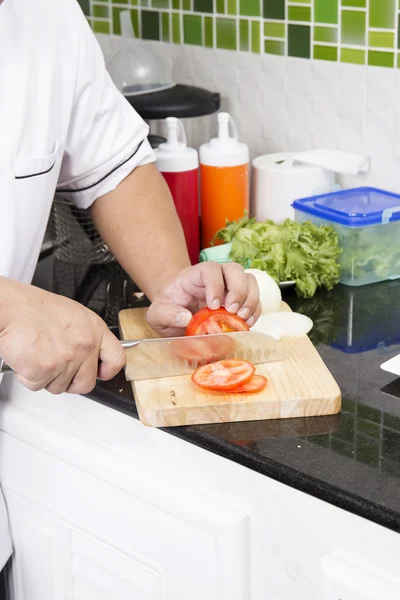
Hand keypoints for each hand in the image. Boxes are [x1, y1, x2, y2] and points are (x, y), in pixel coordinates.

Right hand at [0, 280, 124, 393]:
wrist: (10, 308)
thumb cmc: (33, 308)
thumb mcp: (72, 315)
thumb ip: (86, 335)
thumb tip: (91, 354)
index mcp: (94, 329)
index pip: (116, 358)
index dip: (108, 370)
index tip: (101, 372)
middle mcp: (84, 345)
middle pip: (86, 383)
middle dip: (71, 381)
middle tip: (58, 367)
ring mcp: (66, 360)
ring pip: (60, 387)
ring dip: (47, 377)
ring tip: (39, 355)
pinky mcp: (45, 371)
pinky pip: (38, 386)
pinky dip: (29, 377)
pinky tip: (27, 358)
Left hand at [146, 262, 260, 336]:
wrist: (175, 310)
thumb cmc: (168, 307)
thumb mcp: (157, 313)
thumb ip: (167, 314)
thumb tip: (184, 318)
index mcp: (195, 275)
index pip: (210, 270)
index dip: (215, 285)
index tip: (213, 306)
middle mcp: (216, 276)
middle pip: (234, 270)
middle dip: (238, 290)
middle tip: (233, 310)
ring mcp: (230, 286)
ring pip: (249, 281)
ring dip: (250, 299)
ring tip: (243, 318)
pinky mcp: (239, 299)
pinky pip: (254, 298)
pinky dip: (255, 310)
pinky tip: (247, 323)